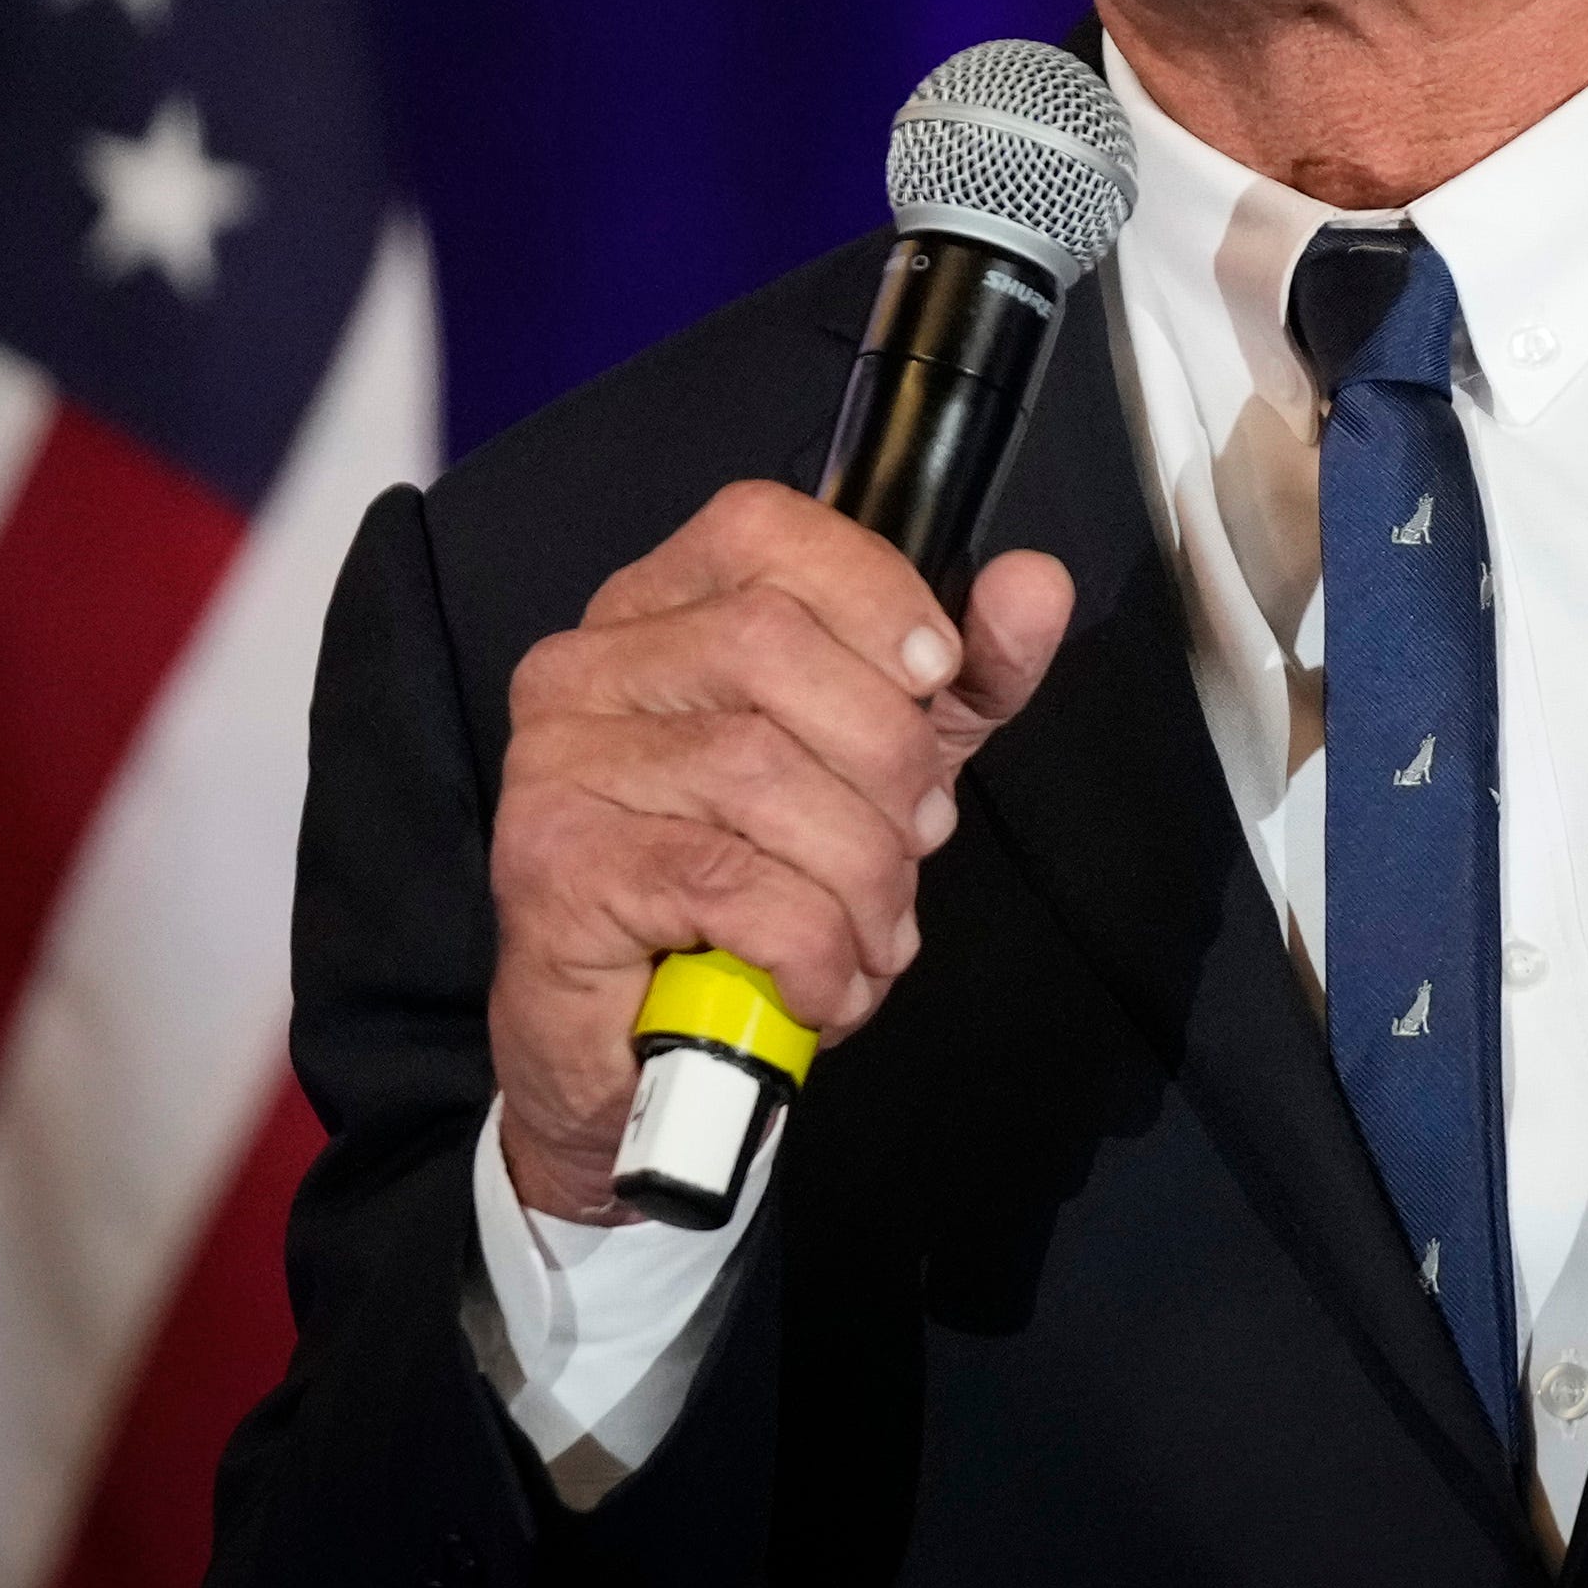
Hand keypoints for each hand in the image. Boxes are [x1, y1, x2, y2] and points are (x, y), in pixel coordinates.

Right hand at [488, 478, 1073, 1221]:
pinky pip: (728, 884)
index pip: (760, 528)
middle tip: (917, 836)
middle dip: (886, 754)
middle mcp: (587, 663)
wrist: (637, 1059)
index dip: (869, 591)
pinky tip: (821, 982)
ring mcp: (556, 760)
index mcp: (660, 607)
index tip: (937, 677)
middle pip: (768, 643)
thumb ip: (964, 676)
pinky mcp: (554, 866)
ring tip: (875, 931)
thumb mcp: (882, 767)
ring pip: (758, 771)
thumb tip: (1033, 584)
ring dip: (862, 873)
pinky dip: (812, 946)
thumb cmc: (751, 894)